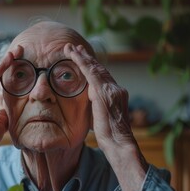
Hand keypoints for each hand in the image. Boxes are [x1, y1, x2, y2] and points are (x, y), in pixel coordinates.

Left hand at [64, 43, 146, 190]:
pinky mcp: (104, 92)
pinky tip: (74, 56)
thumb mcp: (103, 116)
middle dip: (86, 57)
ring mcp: (111, 89)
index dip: (92, 66)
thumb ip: (98, 104)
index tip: (84, 58)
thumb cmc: (110, 136)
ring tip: (70, 48)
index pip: (102, 76)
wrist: (119, 143)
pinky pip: (91, 73)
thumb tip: (90, 97)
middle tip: (75, 47)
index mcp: (116, 94)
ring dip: (81, 56)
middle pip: (99, 69)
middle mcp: (116, 88)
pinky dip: (82, 62)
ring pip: (94, 68)